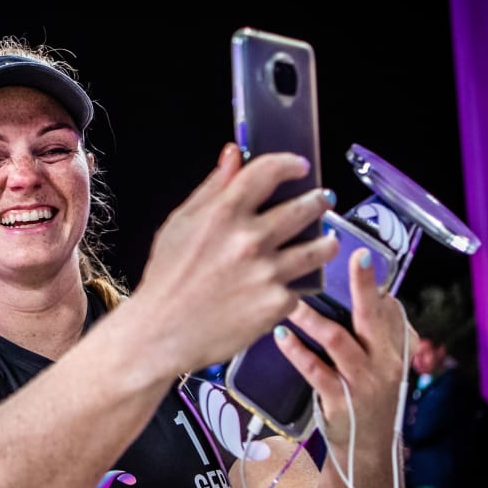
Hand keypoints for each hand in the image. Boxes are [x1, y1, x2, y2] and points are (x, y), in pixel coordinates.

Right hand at [129, 142, 336, 373]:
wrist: (161, 332)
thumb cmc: (166, 279)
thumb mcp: (179, 224)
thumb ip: (212, 188)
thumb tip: (233, 154)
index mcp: (223, 215)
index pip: (268, 172)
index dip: (289, 163)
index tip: (298, 166)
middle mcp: (249, 240)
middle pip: (305, 207)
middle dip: (319, 201)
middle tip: (322, 202)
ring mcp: (266, 272)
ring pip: (319, 248)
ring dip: (326, 242)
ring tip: (325, 242)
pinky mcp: (276, 303)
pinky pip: (300, 287)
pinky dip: (294, 285)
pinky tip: (285, 284)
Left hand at [279, 246, 413, 449]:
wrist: (368, 452)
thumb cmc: (368, 399)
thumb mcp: (382, 366)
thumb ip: (374, 335)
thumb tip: (368, 295)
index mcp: (395, 350)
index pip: (390, 309)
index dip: (374, 283)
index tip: (360, 255)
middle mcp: (384, 362)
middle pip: (373, 315)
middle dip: (364, 284)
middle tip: (352, 256)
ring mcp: (362, 382)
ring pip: (339, 340)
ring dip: (312, 318)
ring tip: (291, 300)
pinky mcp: (340, 401)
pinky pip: (315, 370)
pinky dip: (296, 351)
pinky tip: (280, 336)